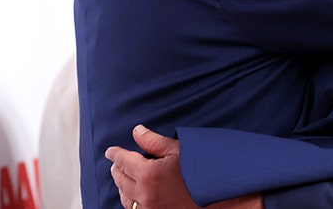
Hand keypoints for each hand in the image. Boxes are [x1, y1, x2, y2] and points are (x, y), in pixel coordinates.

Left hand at [107, 125, 261, 208]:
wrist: (221, 201)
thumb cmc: (203, 173)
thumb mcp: (180, 151)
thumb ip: (154, 142)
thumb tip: (137, 131)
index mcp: (148, 174)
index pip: (122, 161)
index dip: (115, 154)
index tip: (110, 151)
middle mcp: (144, 195)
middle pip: (120, 179)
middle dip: (117, 168)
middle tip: (116, 162)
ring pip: (125, 197)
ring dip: (121, 185)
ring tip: (123, 177)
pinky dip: (130, 200)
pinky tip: (133, 194)